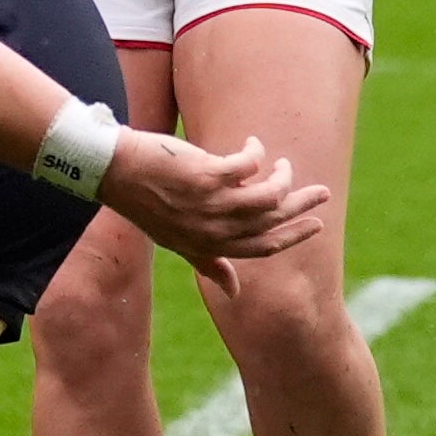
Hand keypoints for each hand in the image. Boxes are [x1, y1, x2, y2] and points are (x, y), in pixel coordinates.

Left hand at [103, 126, 330, 267]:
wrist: (113, 171)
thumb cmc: (146, 203)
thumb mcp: (177, 241)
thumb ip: (209, 263)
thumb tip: (234, 292)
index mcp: (209, 245)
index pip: (263, 247)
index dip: (293, 236)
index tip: (316, 225)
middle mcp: (213, 228)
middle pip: (272, 220)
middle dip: (301, 206)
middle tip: (322, 192)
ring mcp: (210, 203)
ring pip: (268, 194)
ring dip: (282, 177)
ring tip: (283, 165)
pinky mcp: (206, 174)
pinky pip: (249, 164)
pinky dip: (256, 153)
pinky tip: (253, 144)